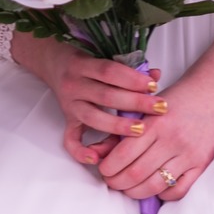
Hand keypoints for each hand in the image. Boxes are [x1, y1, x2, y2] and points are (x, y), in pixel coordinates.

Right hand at [12, 33, 165, 168]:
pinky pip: (70, 139)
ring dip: (118, 125)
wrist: (53, 63)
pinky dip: (81, 151)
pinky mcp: (67, 120)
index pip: (109, 72)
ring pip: (93, 118)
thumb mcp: (102, 56)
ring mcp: (69, 105)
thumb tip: (155, 75)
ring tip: (141, 129)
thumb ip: (128, 66)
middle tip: (159, 108)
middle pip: (105, 96)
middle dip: (135, 103)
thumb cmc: (85, 60)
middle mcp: (73, 85)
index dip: (132, 79)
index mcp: (81, 65)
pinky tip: (97, 158)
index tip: (153, 86)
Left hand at [93, 76, 213, 202]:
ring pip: (155, 185)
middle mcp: (172, 140)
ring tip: (127, 188)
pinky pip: (179, 190)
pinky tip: (153, 188)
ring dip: (135, 192)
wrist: (212, 95)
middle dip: (117, 182)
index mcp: (155, 123)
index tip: (102, 169)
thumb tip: (95, 153)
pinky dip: (162, 194)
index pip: (124, 153)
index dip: (108, 167)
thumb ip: (121, 129)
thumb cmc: (173, 100)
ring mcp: (189, 154)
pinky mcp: (202, 165)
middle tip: (111, 181)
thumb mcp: (145, 107)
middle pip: (137, 173)